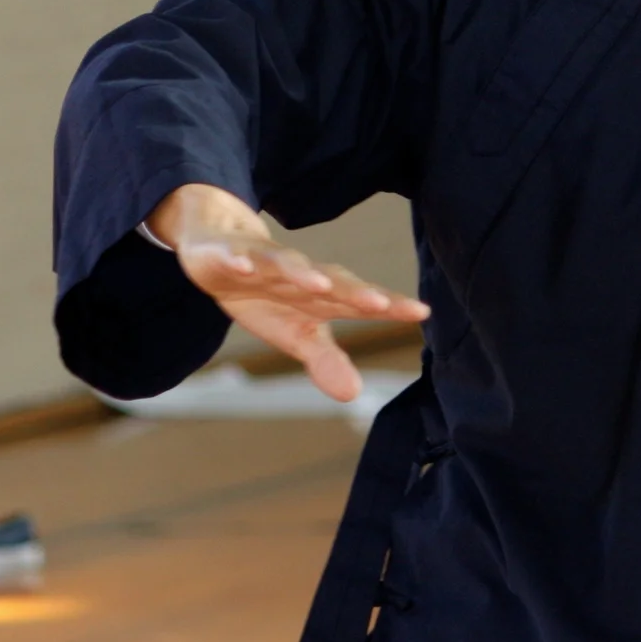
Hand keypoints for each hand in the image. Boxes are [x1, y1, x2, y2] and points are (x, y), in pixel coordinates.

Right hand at [147, 183, 429, 403]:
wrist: (219, 247)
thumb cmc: (268, 295)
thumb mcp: (295, 333)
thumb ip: (325, 359)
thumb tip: (354, 395)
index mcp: (319, 294)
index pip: (359, 300)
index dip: (389, 306)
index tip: (421, 312)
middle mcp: (297, 274)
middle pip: (329, 280)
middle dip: (353, 291)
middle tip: (379, 303)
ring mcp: (261, 261)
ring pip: (284, 264)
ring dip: (301, 272)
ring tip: (319, 285)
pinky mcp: (226, 255)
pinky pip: (232, 257)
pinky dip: (237, 261)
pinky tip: (243, 267)